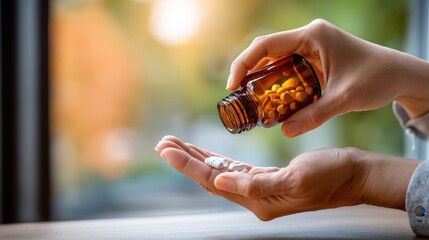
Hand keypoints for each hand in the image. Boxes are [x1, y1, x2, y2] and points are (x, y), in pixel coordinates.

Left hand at [155, 135, 418, 219]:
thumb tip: (220, 183)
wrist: (353, 175)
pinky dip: (216, 158)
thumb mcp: (295, 179)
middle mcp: (253, 197)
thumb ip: (256, 185)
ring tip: (176, 144)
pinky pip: (233, 169)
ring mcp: (259, 189)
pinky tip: (205, 152)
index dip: (188, 164)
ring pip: (219, 172)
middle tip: (163, 143)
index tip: (167, 149)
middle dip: (185, 159)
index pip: (213, 181)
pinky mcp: (266, 178)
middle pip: (210, 177)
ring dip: (197, 157)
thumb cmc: (330, 176)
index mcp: (257, 199)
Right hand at [227, 19, 428, 137]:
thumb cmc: (377, 78)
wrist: (400, 75)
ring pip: (276, 59)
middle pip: (266, 51)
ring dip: (262, 77)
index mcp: (312, 36)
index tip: (233, 85)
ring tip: (250, 99)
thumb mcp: (343, 99)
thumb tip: (283, 131)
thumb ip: (313, 116)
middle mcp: (309, 37)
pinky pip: (288, 66)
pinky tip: (272, 99)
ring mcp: (312, 46)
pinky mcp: (315, 57)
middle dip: (249, 72)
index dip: (244, 63)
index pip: (266, 45)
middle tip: (238, 95)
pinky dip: (277, 81)